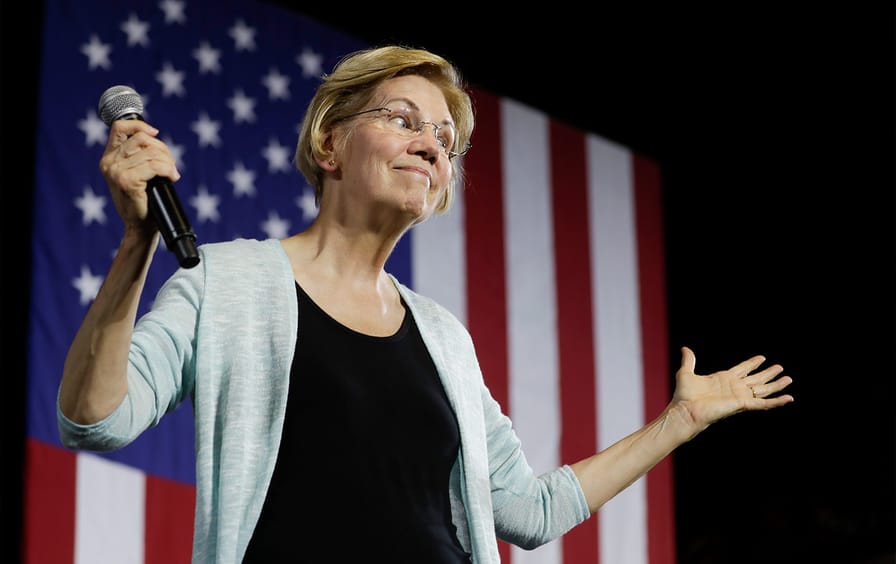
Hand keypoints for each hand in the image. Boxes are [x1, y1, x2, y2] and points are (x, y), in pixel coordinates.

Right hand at [99, 120, 180, 231]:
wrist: (140, 227)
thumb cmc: (142, 201)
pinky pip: (155, 166)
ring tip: (172, 174)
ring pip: (152, 153)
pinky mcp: (127, 181)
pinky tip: (172, 177)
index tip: (156, 133)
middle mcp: (109, 162)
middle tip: (170, 166)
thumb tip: (153, 134)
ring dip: (168, 162)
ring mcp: (116, 171)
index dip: (140, 125)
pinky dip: (168, 170)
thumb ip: (137, 154)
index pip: (120, 127)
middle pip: (143, 139)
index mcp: (109, 157)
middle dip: (163, 149)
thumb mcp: (135, 173)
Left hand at [673, 346, 793, 430]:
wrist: (685, 410)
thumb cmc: (684, 395)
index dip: (752, 363)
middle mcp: (733, 387)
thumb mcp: (686, 372)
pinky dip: (777, 401)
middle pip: (755, 379)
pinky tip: (788, 398)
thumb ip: (689, 360)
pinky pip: (763, 403)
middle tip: (780, 368)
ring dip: (776, 385)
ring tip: (788, 379)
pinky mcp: (742, 404)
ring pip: (762, 389)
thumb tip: (685, 348)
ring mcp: (739, 396)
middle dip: (768, 373)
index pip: (742, 369)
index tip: (762, 358)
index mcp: (723, 379)